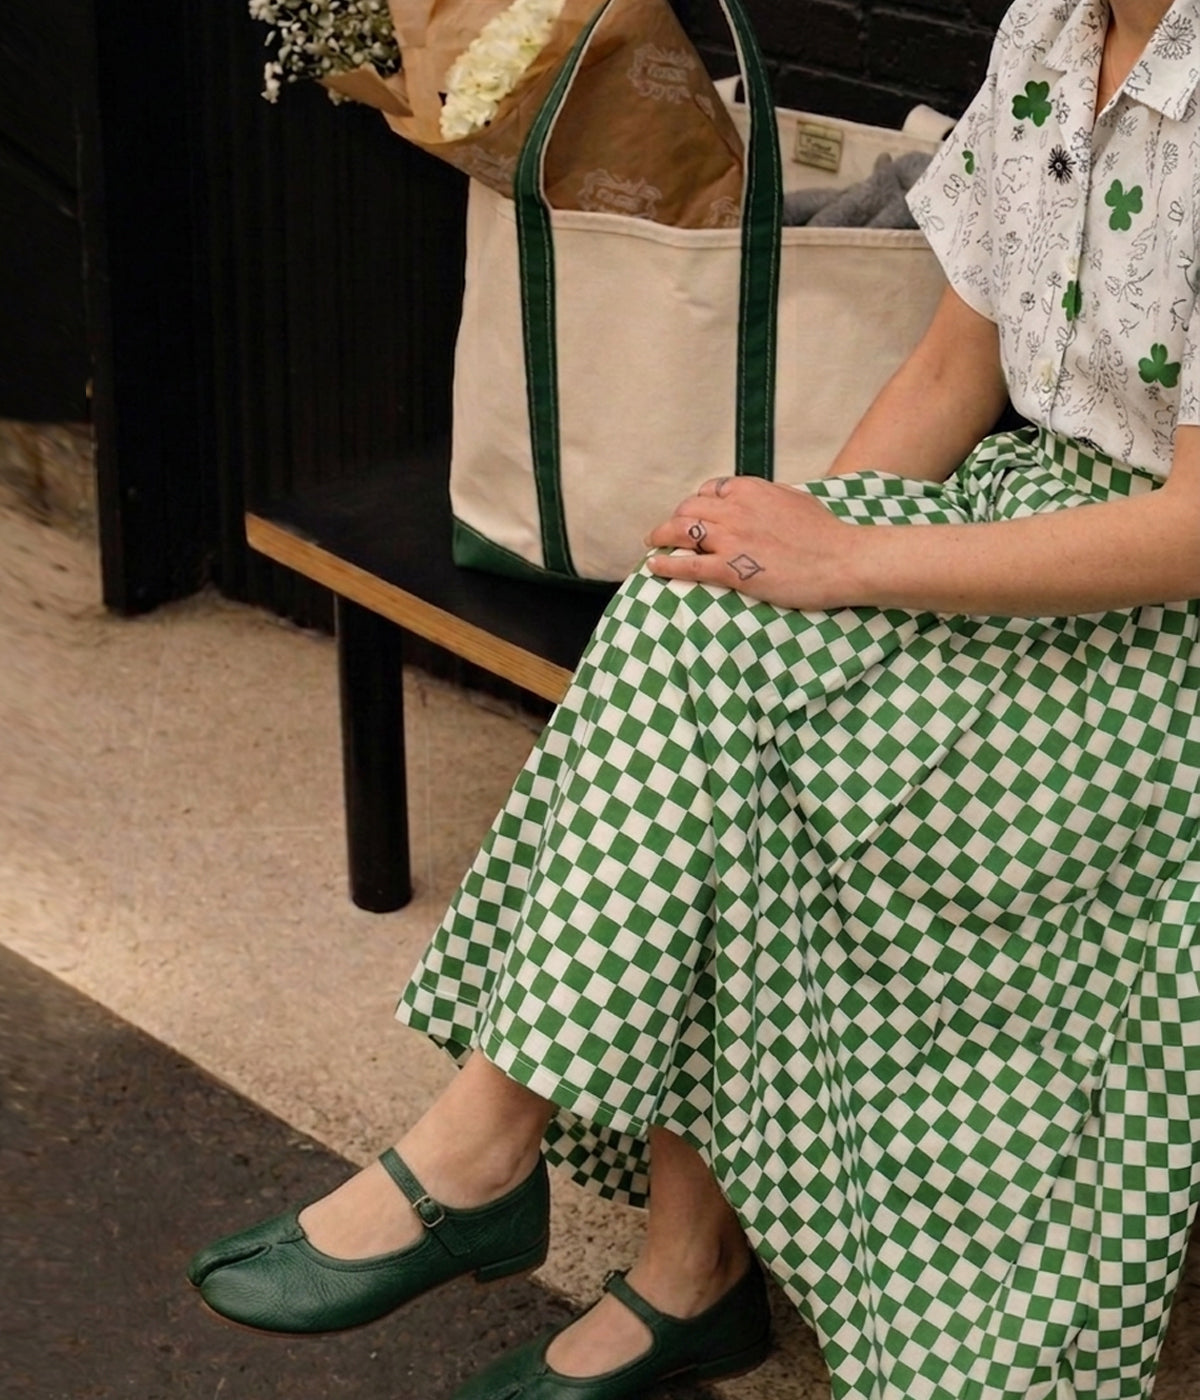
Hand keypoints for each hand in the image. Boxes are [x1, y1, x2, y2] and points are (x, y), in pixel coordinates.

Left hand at [644, 475, 861, 609]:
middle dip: (673, 521)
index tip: (690, 516)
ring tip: (652, 546)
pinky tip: (654, 567)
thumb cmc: (826, 533)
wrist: (843, 559)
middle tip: (665, 534)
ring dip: (662, 538)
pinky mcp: (732, 569)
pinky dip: (665, 564)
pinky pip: (688, 564)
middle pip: (687, 509)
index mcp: (749, 489)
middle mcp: (734, 509)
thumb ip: (767, 497)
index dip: (694, 504)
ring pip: (681, 532)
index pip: (706, 491)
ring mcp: (731, 539)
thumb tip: (753, 499)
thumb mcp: (794, 499)